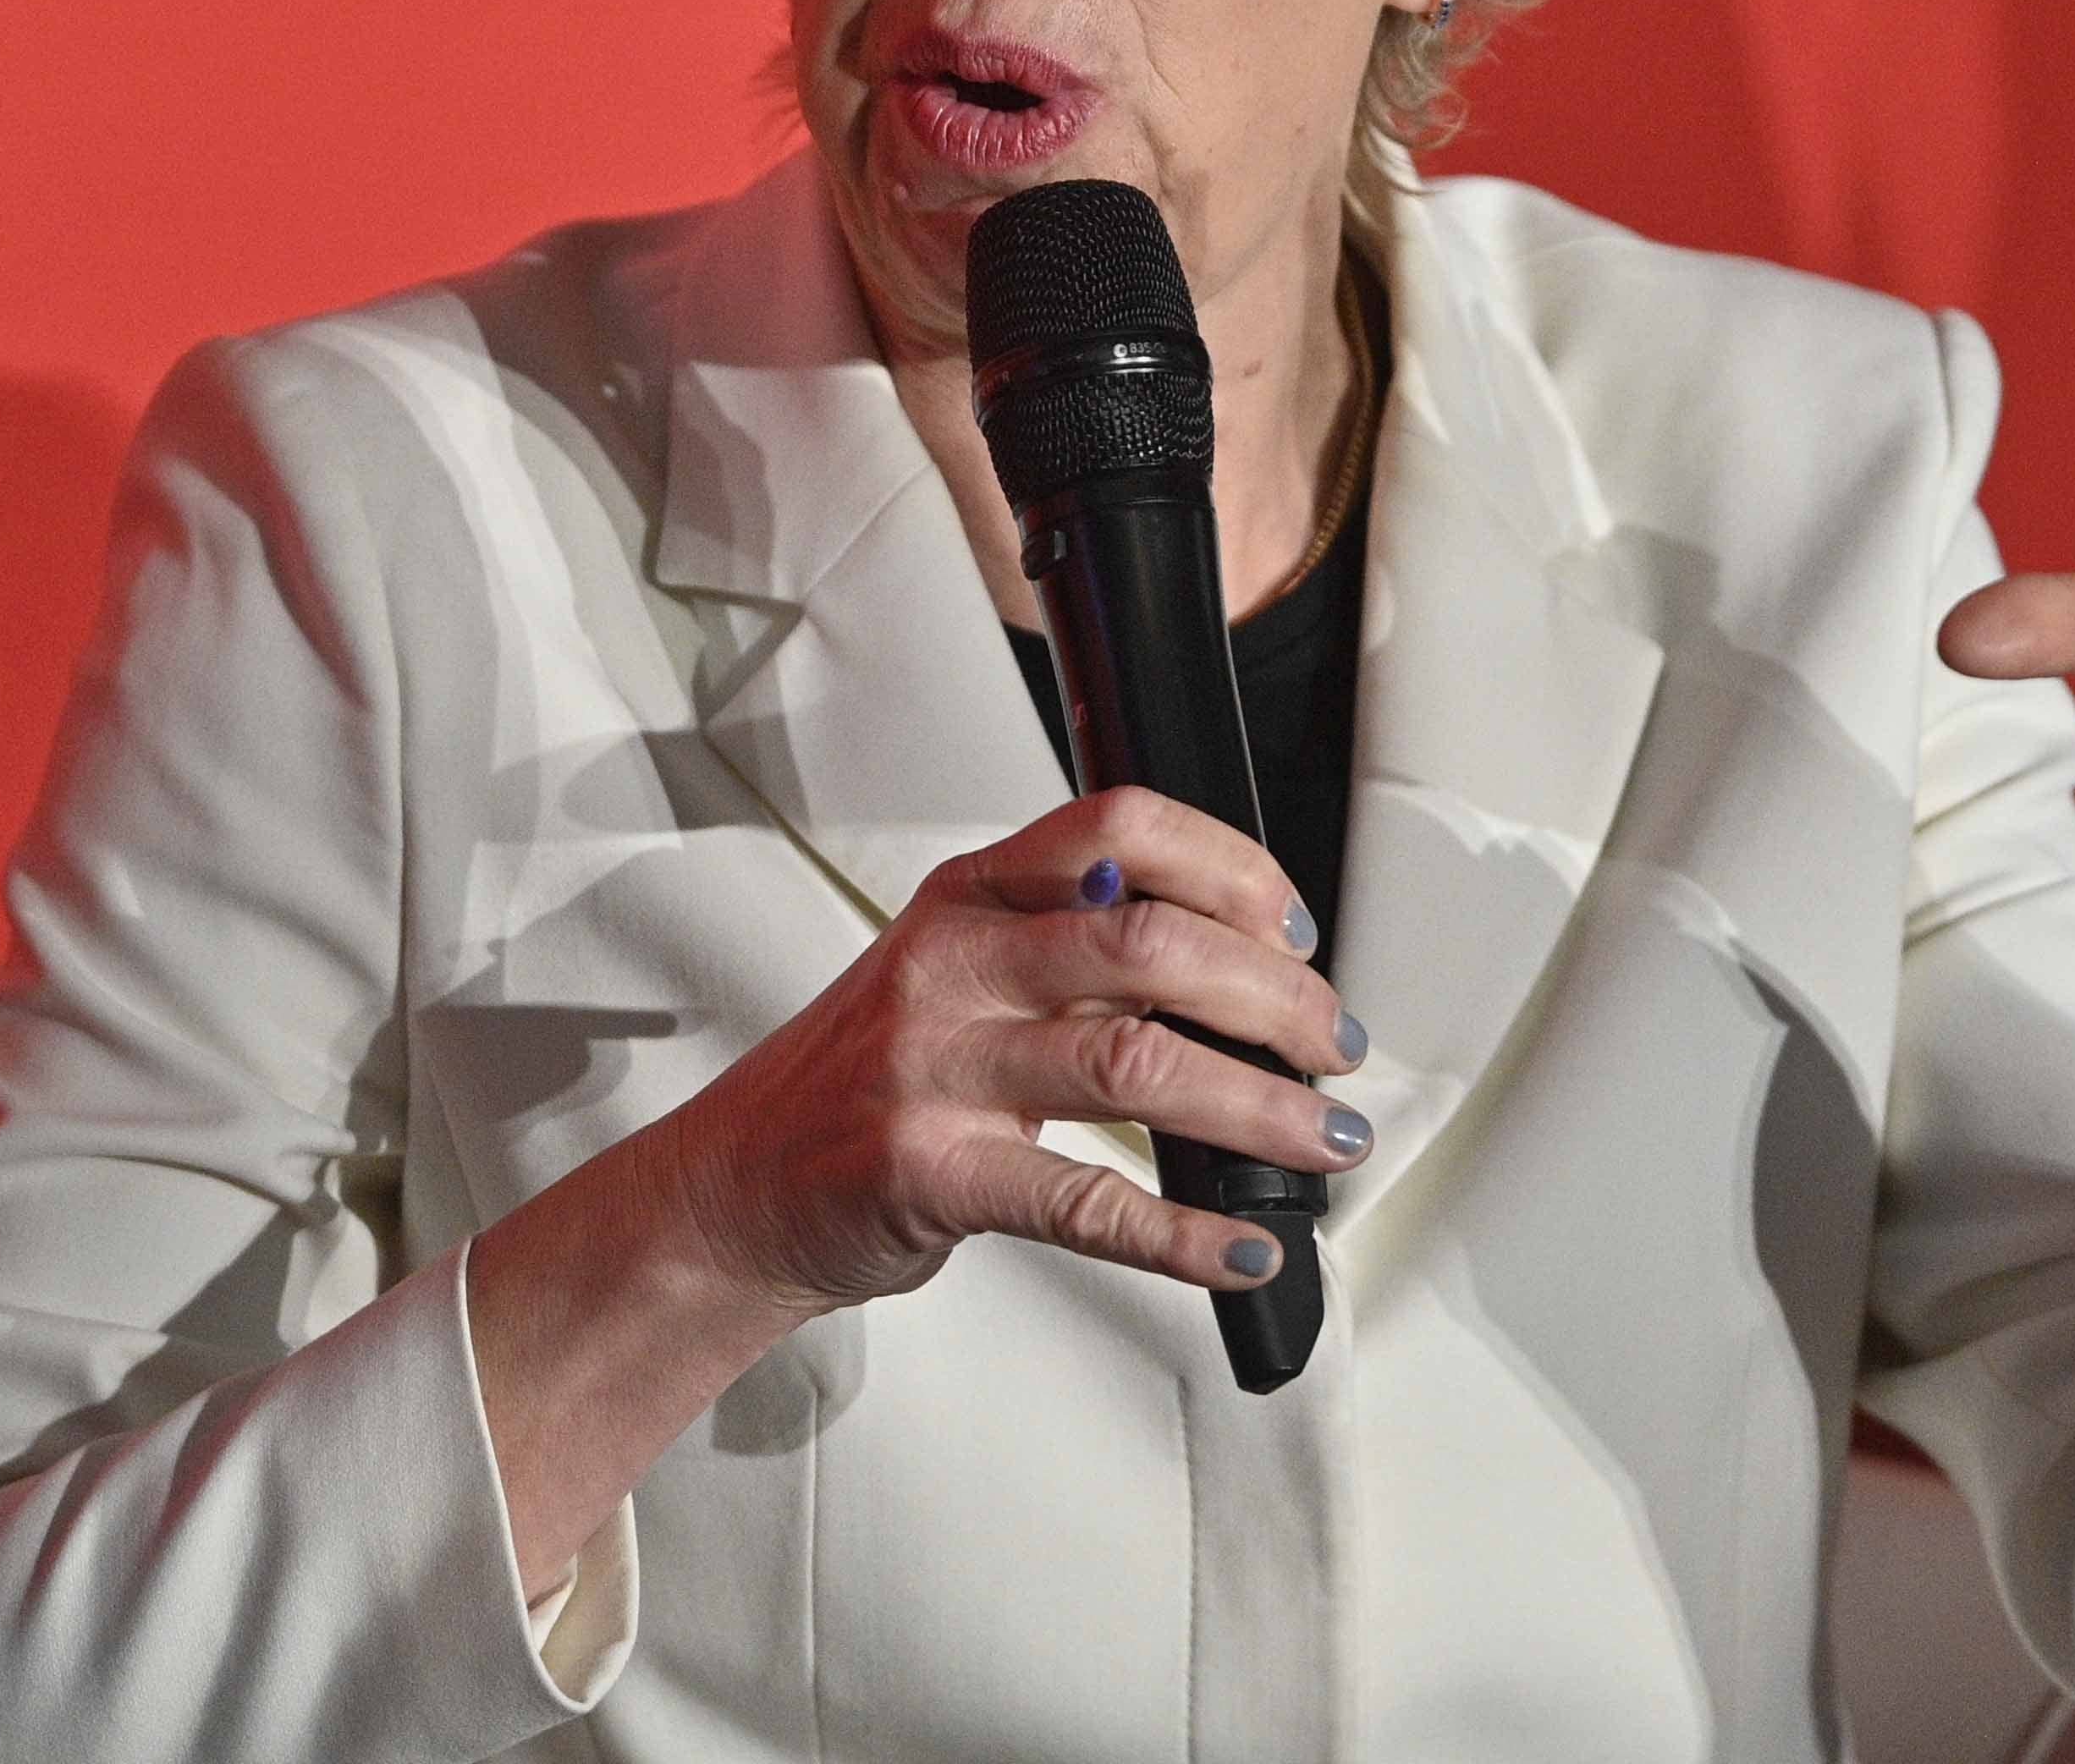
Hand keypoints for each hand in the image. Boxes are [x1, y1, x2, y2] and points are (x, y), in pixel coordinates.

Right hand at [640, 785, 1366, 1310]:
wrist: (737, 1185)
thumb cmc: (865, 1078)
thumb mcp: (953, 971)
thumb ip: (1069, 948)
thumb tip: (1241, 969)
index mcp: (971, 896)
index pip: (1120, 827)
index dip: (1232, 867)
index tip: (1297, 928)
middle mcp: (955, 963)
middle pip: (1151, 945)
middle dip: (1276, 998)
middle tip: (1336, 1046)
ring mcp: (937, 1067)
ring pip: (1138, 1066)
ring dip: (1261, 1107)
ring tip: (1325, 1139)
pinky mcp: (930, 1172)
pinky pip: (1086, 1202)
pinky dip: (1183, 1234)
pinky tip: (1238, 1247)